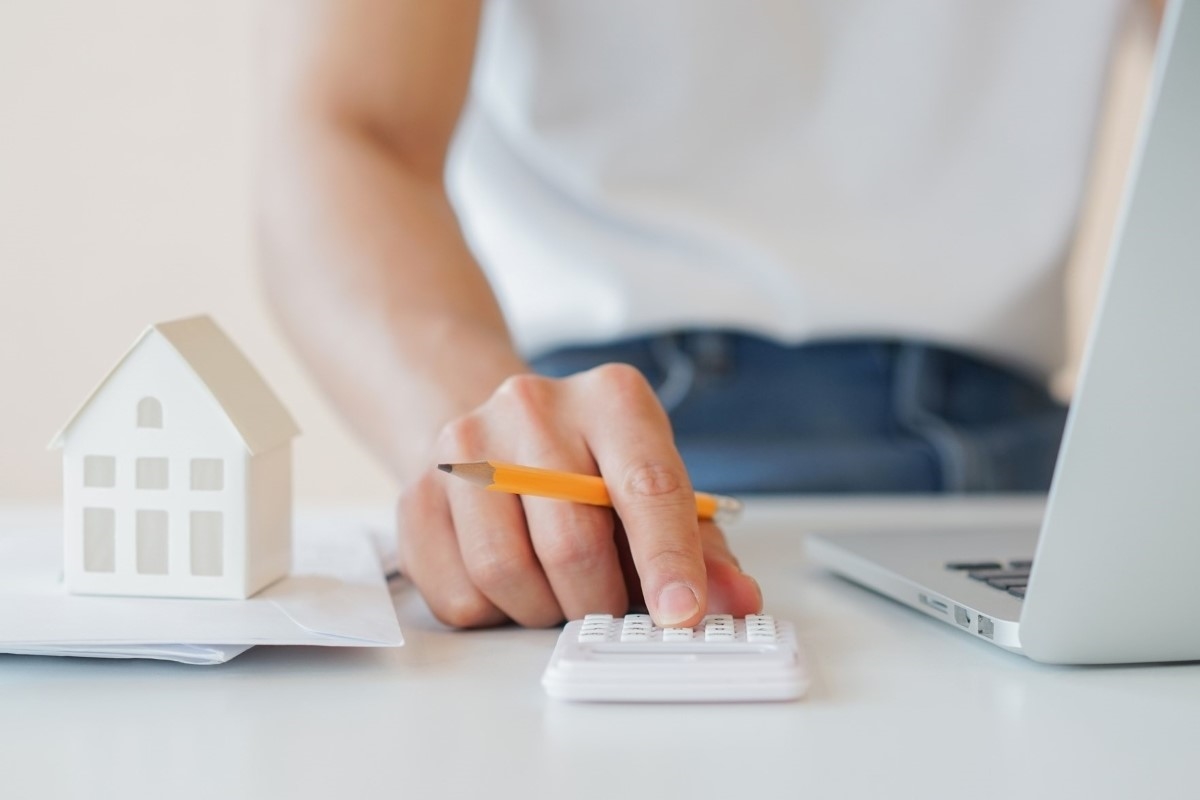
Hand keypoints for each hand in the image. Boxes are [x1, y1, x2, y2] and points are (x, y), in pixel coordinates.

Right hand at [396, 363, 762, 627]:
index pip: (647, 486)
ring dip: (542, 611)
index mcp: (612, 399)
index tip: (679, 614)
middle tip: (606, 605)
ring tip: (557, 592)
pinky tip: (509, 583)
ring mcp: (466, 444)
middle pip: (571, 541)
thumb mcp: (655, 488)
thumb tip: (736, 599)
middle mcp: (534, 406)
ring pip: (504, 572)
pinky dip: (493, 612)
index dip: (668, 561)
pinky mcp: (417, 491)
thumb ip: (701, 547)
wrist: (496, 432)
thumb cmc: (591, 468)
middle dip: (598, 600)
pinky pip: (456, 592)